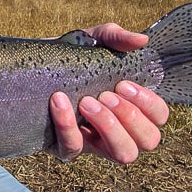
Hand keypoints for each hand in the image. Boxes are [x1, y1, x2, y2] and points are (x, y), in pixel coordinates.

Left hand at [49, 23, 169, 164]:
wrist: (33, 64)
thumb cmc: (74, 56)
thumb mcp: (95, 40)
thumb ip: (117, 37)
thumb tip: (141, 40)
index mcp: (132, 107)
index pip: (159, 117)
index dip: (149, 104)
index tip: (123, 84)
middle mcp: (120, 130)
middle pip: (149, 140)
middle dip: (131, 116)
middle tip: (106, 94)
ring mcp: (95, 144)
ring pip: (123, 154)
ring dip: (110, 126)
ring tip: (87, 102)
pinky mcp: (65, 148)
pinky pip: (74, 148)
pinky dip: (68, 125)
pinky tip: (59, 101)